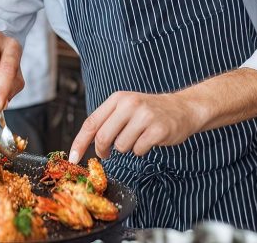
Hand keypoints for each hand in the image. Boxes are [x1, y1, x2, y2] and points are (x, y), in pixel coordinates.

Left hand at [68, 91, 205, 162]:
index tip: (73, 157)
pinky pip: (138, 150)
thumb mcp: (126, 108)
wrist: (182, 108)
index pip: (91, 122)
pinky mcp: (157, 129)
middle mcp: (129, 104)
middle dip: (103, 151)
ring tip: (137, 138)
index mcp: (117, 99)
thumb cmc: (149, 112)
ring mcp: (144, 116)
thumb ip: (106, 121)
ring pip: (121, 146)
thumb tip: (84, 144)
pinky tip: (149, 140)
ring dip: (127, 148)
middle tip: (107, 154)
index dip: (79, 142)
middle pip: (103, 137)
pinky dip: (141, 150)